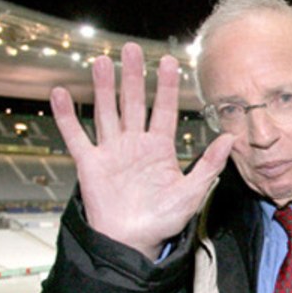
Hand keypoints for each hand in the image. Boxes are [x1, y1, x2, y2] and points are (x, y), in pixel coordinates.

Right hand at [52, 42, 233, 259]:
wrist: (133, 243)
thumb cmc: (163, 221)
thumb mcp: (192, 193)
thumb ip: (209, 165)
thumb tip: (230, 139)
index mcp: (160, 149)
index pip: (165, 111)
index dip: (166, 87)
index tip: (169, 61)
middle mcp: (135, 145)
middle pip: (134, 104)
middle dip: (133, 77)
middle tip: (131, 49)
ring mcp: (112, 152)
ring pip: (107, 112)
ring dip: (103, 88)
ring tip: (101, 62)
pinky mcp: (90, 164)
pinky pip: (76, 136)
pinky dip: (67, 116)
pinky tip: (60, 93)